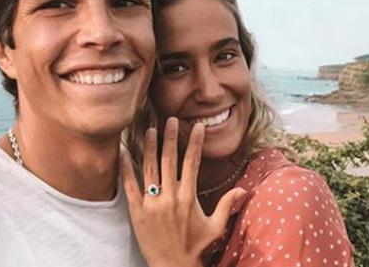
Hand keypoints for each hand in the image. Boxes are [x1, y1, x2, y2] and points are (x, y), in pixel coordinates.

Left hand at [120, 117, 246, 266]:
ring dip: (149, 146)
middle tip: (170, 119)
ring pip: (149, 168)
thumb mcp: (216, 227)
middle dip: (170, 137)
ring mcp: (152, 203)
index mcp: (189, 197)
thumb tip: (244, 189)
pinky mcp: (136, 211)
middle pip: (169, 159)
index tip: (197, 127)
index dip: (194, 142)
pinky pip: (130, 185)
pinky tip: (124, 152)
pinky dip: (126, 167)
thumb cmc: (196, 247)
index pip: (192, 163)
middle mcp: (170, 197)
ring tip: (149, 129)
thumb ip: (227, 205)